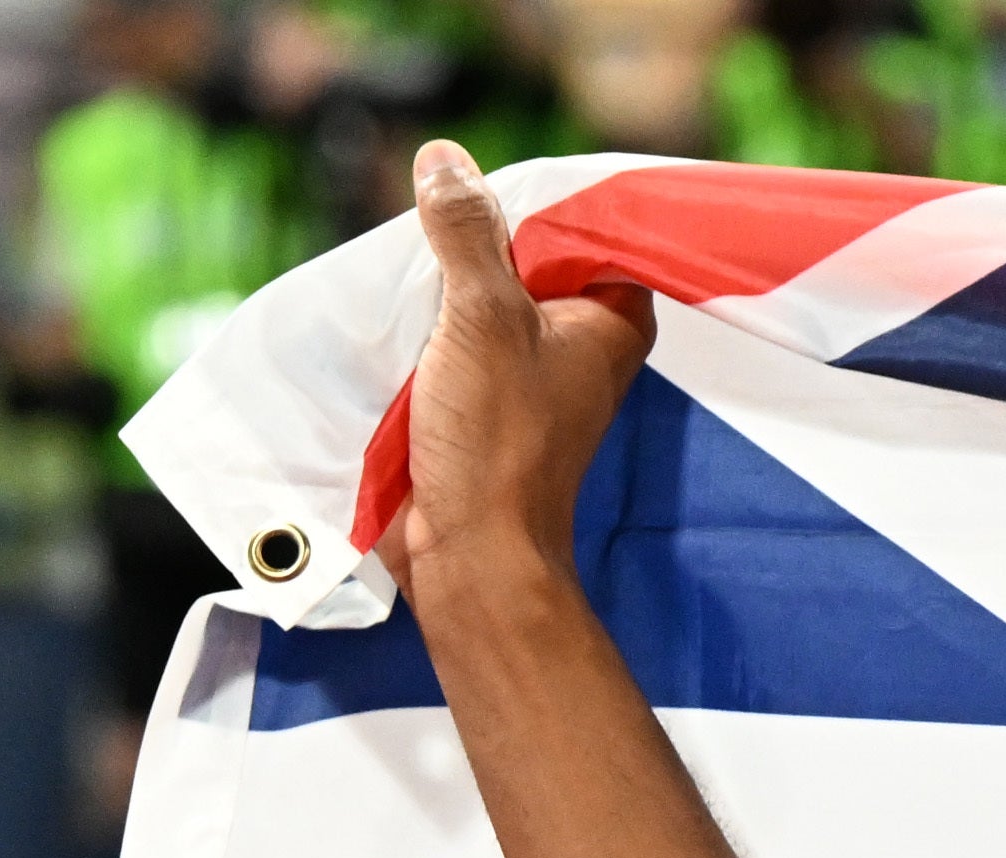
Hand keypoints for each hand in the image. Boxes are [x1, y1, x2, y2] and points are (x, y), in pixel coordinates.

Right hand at [391, 142, 652, 601]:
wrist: (472, 550)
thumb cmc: (498, 439)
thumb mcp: (482, 316)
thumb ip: (468, 234)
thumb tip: (444, 159)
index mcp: (613, 315)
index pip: (587, 222)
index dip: (532, 195)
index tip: (475, 180)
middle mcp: (582, 339)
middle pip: (526, 251)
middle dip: (474, 233)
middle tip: (424, 214)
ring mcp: (532, 369)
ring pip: (484, 293)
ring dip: (442, 277)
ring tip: (400, 252)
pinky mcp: (487, 397)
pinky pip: (455, 334)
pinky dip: (427, 318)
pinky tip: (392, 301)